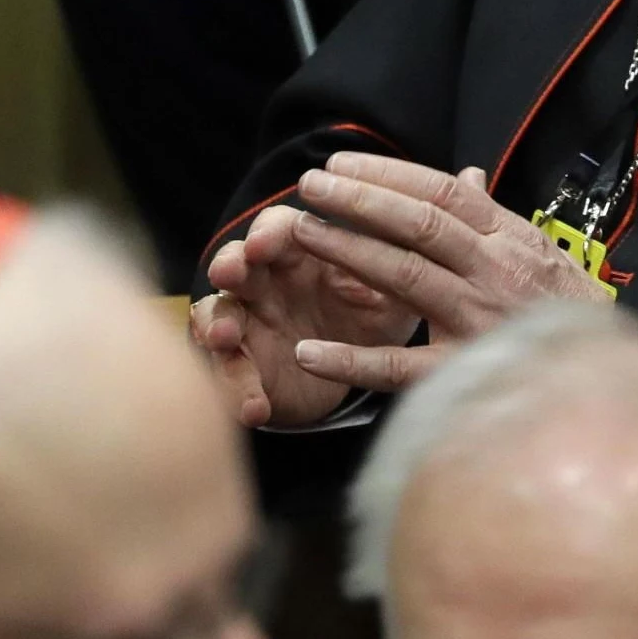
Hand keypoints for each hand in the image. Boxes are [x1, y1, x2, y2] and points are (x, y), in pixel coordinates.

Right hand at [191, 202, 416, 425]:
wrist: (359, 371)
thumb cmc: (373, 315)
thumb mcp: (388, 295)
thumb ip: (393, 268)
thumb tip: (420, 235)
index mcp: (300, 254)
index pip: (278, 230)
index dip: (268, 233)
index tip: (265, 243)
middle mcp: (265, 283)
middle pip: (236, 263)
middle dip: (229, 265)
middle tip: (229, 273)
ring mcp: (248, 324)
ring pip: (217, 315)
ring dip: (217, 323)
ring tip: (226, 337)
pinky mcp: (243, 368)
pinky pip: (230, 376)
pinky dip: (237, 391)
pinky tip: (253, 408)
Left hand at [279, 155, 608, 392]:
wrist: (606, 375)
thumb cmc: (563, 309)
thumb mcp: (538, 252)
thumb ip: (493, 217)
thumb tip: (467, 177)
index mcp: (508, 238)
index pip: (442, 194)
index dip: (387, 174)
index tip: (339, 163)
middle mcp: (493, 271)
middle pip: (419, 224)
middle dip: (359, 201)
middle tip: (309, 186)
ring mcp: (478, 320)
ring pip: (406, 276)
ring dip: (348, 252)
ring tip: (302, 233)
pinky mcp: (464, 372)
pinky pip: (400, 366)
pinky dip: (352, 361)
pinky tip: (309, 352)